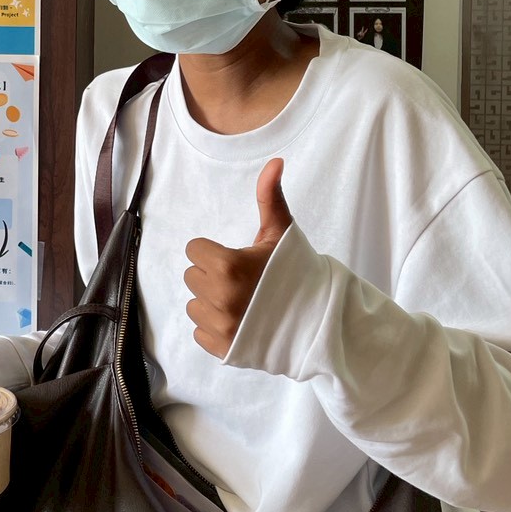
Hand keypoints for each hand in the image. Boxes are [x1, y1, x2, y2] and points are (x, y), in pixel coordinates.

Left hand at [184, 159, 291, 358]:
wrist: (318, 320)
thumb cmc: (297, 272)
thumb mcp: (281, 233)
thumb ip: (269, 197)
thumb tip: (275, 161)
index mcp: (228, 266)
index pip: (193, 250)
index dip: (213, 251)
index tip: (235, 258)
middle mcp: (220, 298)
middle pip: (192, 276)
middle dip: (212, 275)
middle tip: (241, 279)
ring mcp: (221, 327)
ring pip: (194, 304)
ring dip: (211, 302)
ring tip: (240, 301)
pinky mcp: (223, 349)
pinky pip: (199, 331)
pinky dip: (214, 327)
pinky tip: (238, 321)